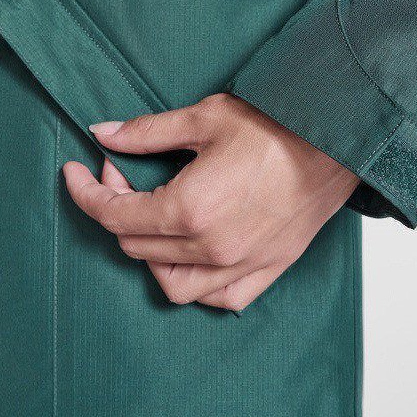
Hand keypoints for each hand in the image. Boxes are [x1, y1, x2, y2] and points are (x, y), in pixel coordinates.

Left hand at [63, 94, 358, 310]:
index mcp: (191, 208)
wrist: (340, 138)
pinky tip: (192, 258)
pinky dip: (197, 284)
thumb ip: (146, 132)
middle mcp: (212, 247)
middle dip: (117, 210)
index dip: (87, 193)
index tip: (77, 173)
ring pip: (172, 283)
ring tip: (152, 222)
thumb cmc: (277, 125)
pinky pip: (221, 298)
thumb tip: (103, 133)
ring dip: (149, 254)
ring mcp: (242, 264)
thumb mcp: (204, 118)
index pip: (116, 215)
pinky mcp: (268, 268)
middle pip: (137, 246)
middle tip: (123, 176)